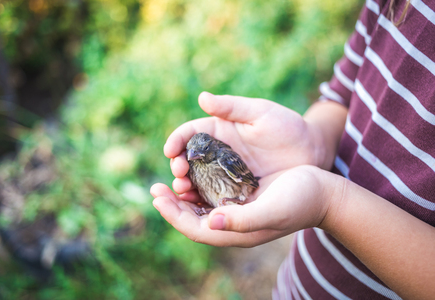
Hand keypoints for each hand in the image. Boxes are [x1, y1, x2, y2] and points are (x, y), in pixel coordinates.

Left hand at [151, 165, 337, 246]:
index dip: (174, 215)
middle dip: (172, 206)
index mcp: (238, 232)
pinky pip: (213, 196)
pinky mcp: (243, 199)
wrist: (323, 192)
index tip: (158, 197)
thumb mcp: (272, 210)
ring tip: (169, 181)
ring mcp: (238, 212)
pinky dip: (199, 188)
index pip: (196, 230)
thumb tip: (209, 221)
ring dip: (183, 197)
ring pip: (202, 208)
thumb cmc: (301, 200)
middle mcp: (234, 225)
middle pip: (194, 220)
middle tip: (155, 188)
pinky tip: (193, 175)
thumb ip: (242, 220)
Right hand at [166, 92, 323, 200]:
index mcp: (218, 131)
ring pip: (197, 181)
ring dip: (186, 186)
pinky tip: (198, 206)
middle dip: (178, 167)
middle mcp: (216, 153)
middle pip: (188, 160)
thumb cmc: (288, 127)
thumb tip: (202, 98)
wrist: (312, 153)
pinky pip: (213, 197)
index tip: (170, 150)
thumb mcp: (261, 113)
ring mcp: (224, 174)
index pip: (189, 134)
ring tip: (183, 191)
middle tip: (178, 175)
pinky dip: (202, 202)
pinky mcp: (234, 191)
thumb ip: (232, 107)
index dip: (177, 141)